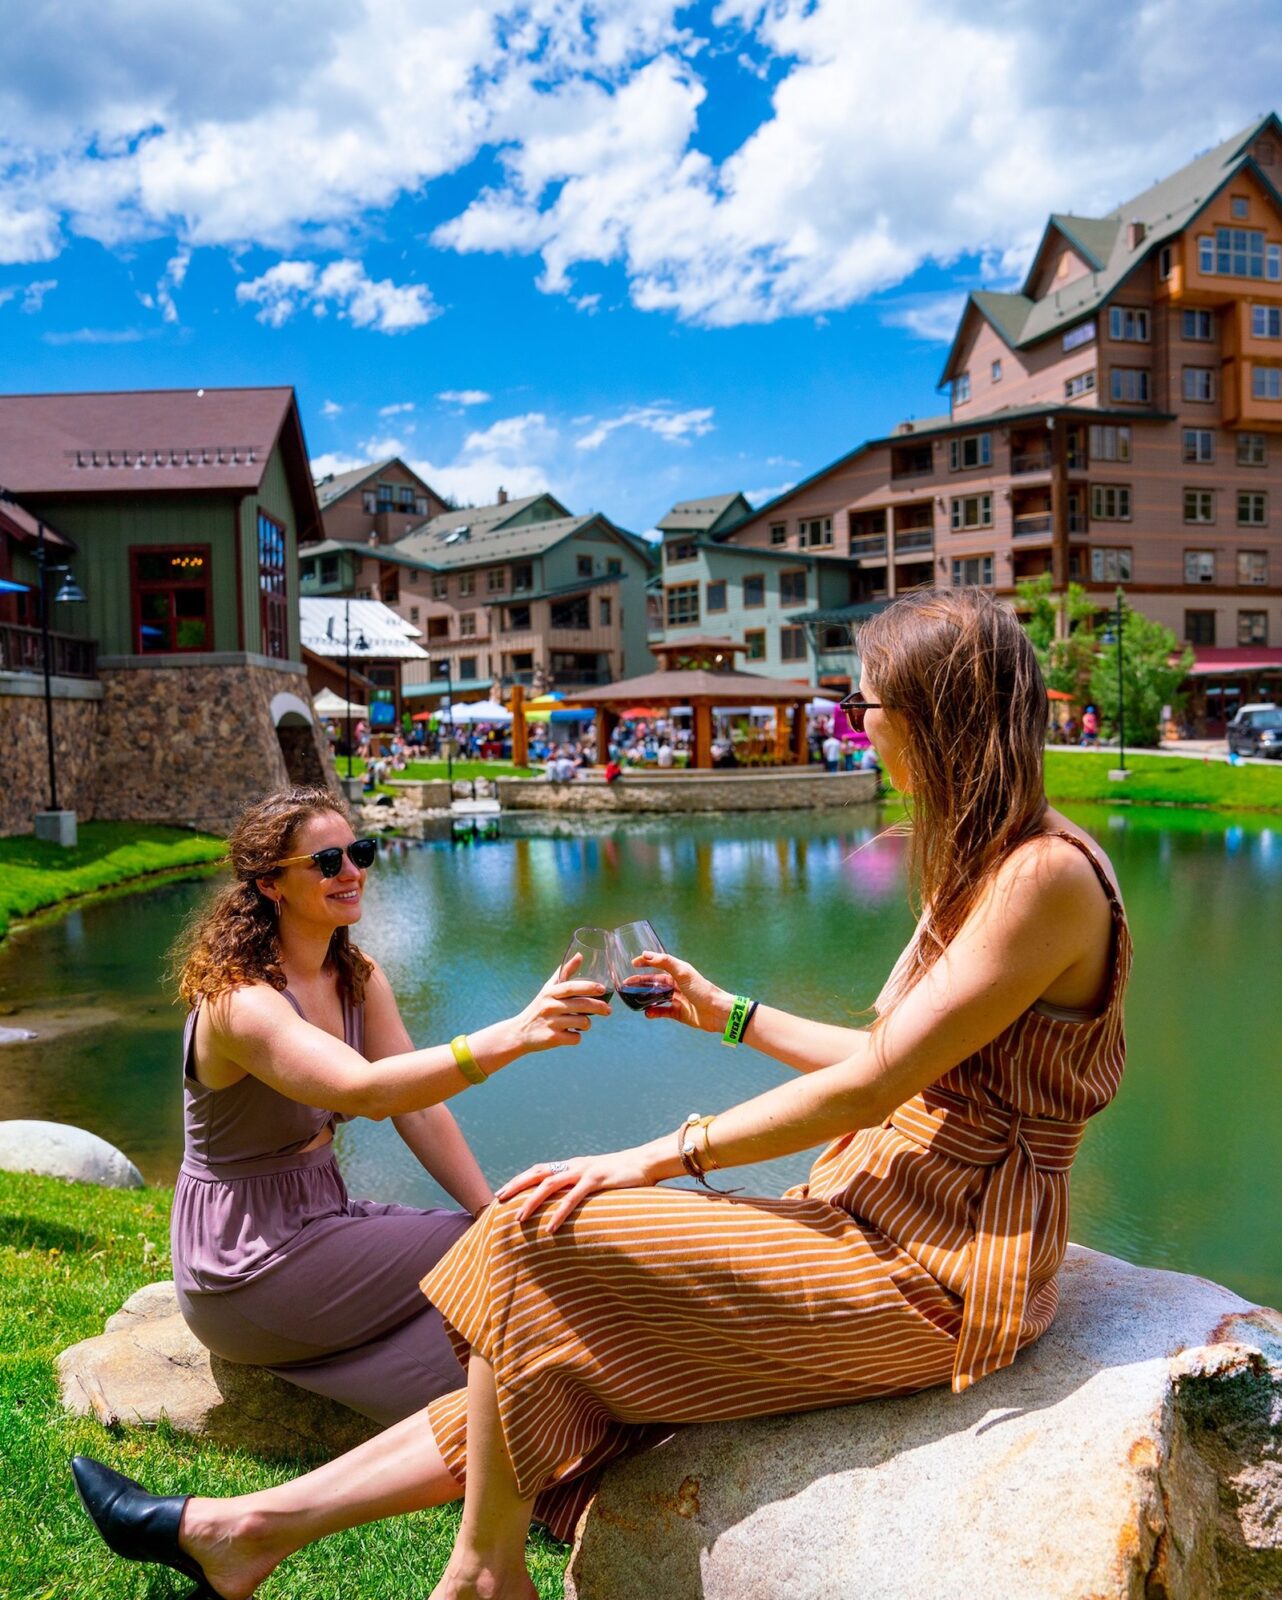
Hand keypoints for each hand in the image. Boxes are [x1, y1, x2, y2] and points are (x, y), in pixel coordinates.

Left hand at [495, 1145, 659, 1231]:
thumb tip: (566, 1205)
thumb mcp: (596, 1180)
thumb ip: (581, 1188)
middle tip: (499, 1200)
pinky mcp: (597, 1180)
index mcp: (571, 1165)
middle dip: (517, 1186)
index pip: (538, 1170)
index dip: (519, 1180)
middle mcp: (574, 1166)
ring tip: (520, 1219)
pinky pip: (573, 1198)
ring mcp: (584, 1171)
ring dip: (532, 1202)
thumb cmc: (621, 1176)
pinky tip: (550, 1227)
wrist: (645, 1162)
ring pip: (550, 1185)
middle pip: (538, 1174)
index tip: (502, 1193)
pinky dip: (560, 1213)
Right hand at [507, 952, 611, 1053]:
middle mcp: (549, 1006)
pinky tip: (570, 1033)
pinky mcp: (552, 1039)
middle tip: (608, 1010)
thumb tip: (579, 955)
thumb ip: (565, 972)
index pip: (570, 987)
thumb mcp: (549, 989)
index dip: (587, 987)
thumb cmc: (540, 1007)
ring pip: (582, 1022)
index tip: (602, 988)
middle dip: (598, 1007)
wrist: (520, 1032)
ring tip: (582, 1023)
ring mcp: (551, 1023)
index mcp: (550, 993)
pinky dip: (577, 1037)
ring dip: (587, 1024)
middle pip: (580, 1005)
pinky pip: (575, 1038)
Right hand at [631, 950, 732, 1031]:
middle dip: (641, 982)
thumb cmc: (702, 990)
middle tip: (626, 984)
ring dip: (645, 997)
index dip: (647, 962)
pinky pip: (662, 1012)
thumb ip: (665, 962)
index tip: (633, 963)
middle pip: (655, 981)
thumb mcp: (683, 973)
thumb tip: (646, 954)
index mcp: (679, 972)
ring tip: (633, 998)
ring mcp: (678, 999)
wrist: (717, 1013)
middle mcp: (678, 984)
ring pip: (657, 997)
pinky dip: (654, 1012)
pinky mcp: (679, 1013)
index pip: (659, 964)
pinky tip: (647, 1013)